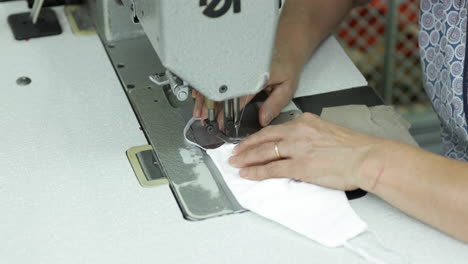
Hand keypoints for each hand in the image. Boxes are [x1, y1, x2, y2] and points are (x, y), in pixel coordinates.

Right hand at [192, 57, 300, 127]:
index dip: (227, 113)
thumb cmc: (287, 63)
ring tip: (200, 110)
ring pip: (215, 82)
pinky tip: (200, 94)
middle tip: (204, 118)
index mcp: (254, 77)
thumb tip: (263, 119)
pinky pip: (214, 73)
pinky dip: (207, 85)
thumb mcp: (287, 87)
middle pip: (221, 91)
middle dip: (210, 108)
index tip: (220, 122)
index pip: (236, 99)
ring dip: (205, 98)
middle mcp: (242, 69)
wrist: (287, 42)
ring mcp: (234, 64)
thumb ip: (275, 104)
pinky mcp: (231, 61)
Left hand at [228, 113, 384, 190]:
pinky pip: (271, 169)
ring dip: (247, 159)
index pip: (275, 128)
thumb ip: (310, 136)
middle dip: (246, 146)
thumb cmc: (355, 148)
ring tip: (236, 163)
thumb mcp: (329, 132)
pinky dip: (257, 172)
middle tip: (235, 152)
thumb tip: (299, 147)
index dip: (259, 136)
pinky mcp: (300, 166)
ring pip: (264, 152)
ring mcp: (298, 149)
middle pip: (264, 138)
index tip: (251, 141)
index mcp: (306, 122)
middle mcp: (299, 132)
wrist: (367, 158)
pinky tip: (248, 174)